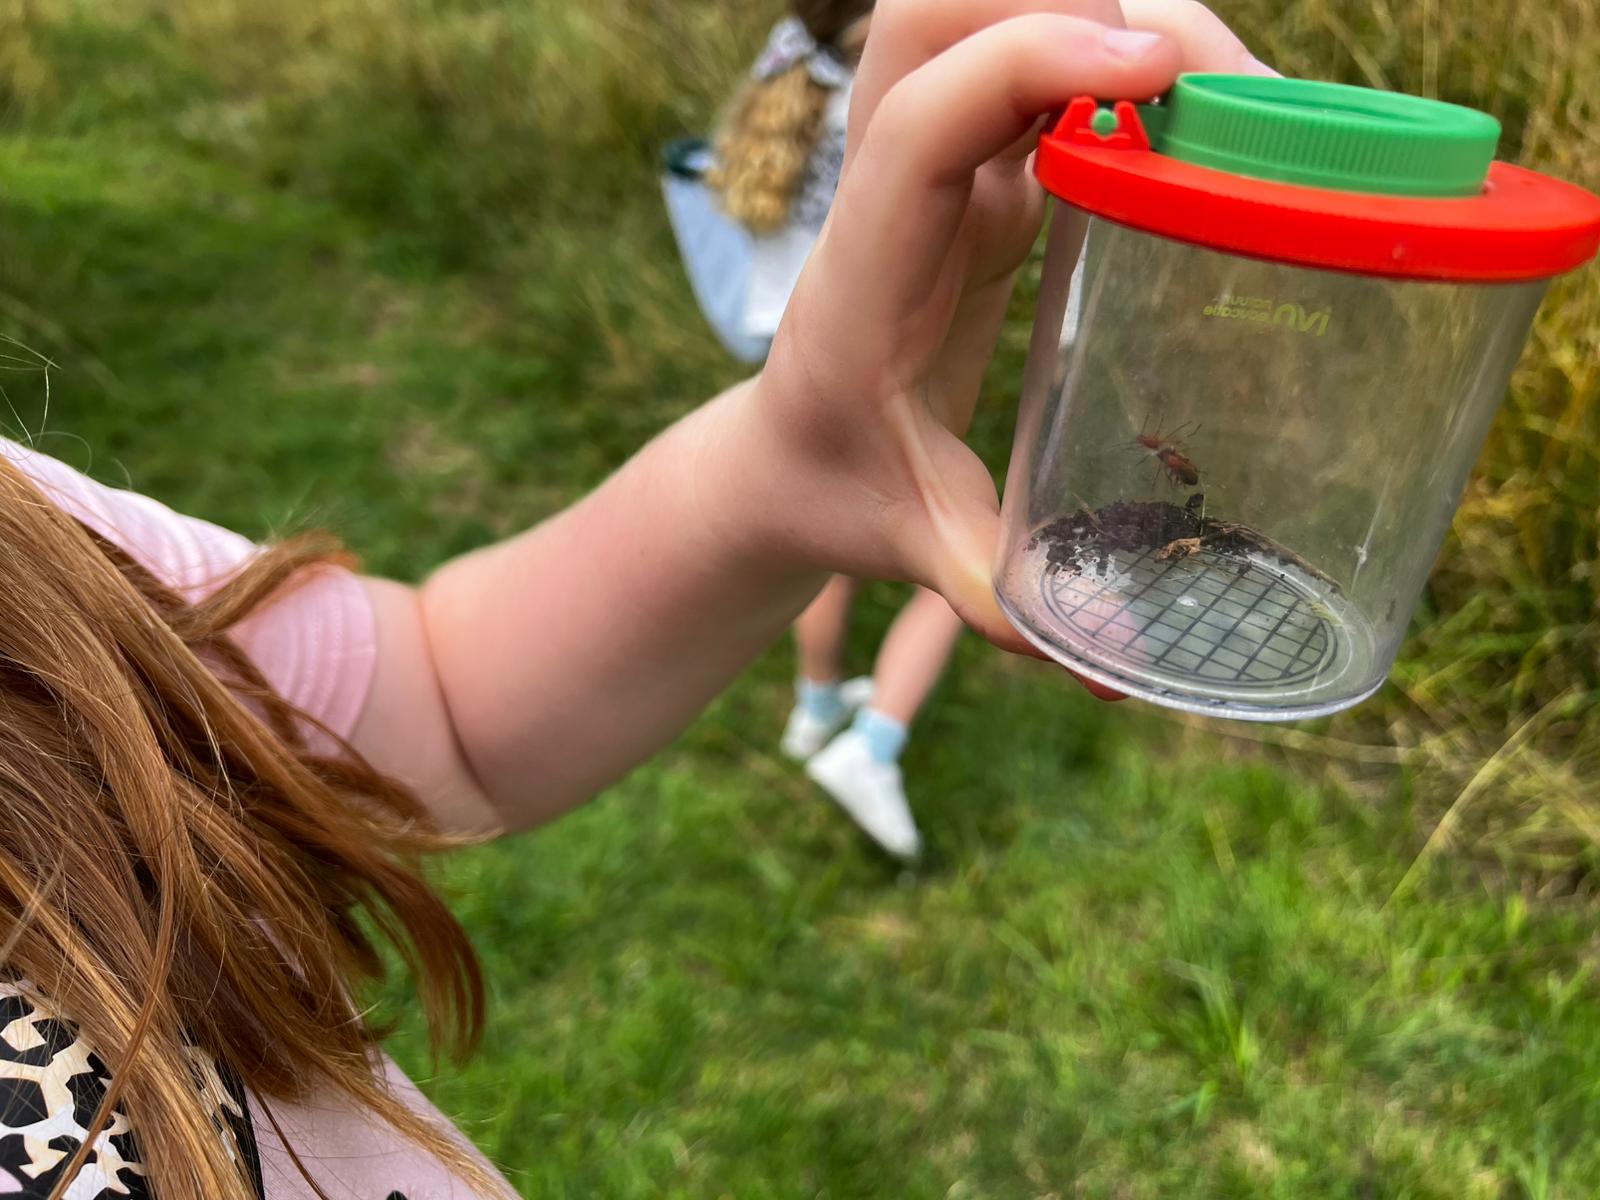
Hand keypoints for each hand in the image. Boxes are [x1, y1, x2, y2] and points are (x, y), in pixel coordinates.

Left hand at [734, 0, 1270, 673]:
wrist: (782, 462)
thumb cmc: (845, 498)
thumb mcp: (922, 549)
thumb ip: (1002, 599)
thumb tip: (1114, 679)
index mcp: (862, 275)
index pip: (918, 120)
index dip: (1028, 66)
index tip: (1153, 75)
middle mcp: (881, 195)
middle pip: (937, 13)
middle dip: (1073, 2)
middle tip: (1209, 79)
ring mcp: (918, 166)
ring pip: (976, 12)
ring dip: (1091, 12)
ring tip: (1215, 90)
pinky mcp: (964, 166)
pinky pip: (1029, 67)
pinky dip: (1106, 60)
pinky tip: (1187, 123)